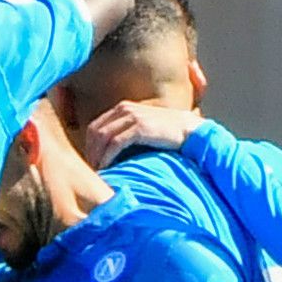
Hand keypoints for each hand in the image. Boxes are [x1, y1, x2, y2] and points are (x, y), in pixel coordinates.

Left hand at [85, 102, 202, 166]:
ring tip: (98, 172)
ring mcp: (132, 116)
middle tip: (91, 171)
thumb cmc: (167, 135)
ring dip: (97, 156)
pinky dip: (107, 157)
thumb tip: (109, 154)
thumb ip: (126, 134)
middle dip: (90, 152)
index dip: (89, 146)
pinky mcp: (140, 127)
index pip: (95, 127)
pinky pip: (115, 143)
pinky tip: (107, 168)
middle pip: (95, 131)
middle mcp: (124, 109)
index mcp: (122, 108)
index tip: (91, 163)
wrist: (191, 131)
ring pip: (102, 137)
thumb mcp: (142, 129)